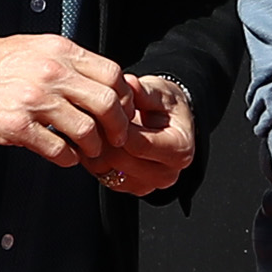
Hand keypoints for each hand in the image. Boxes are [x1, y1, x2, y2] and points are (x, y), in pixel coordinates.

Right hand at [0, 36, 131, 165]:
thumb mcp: (37, 47)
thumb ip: (69, 62)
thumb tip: (103, 80)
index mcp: (60, 52)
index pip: (111, 75)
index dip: (125, 97)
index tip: (124, 111)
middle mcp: (51, 73)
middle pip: (106, 103)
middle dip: (117, 126)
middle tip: (116, 137)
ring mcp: (34, 100)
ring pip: (86, 130)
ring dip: (93, 146)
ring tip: (89, 149)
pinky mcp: (17, 125)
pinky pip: (57, 148)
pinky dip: (68, 158)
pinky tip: (65, 156)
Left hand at [93, 75, 195, 196]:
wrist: (170, 125)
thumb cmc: (167, 108)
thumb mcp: (160, 92)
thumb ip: (144, 91)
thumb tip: (129, 83)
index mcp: (179, 150)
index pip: (139, 144)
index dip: (116, 126)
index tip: (104, 108)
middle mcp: (166, 174)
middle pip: (120, 160)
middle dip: (102, 136)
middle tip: (91, 115)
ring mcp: (148, 185)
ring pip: (106, 170)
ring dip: (94, 147)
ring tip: (92, 126)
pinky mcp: (130, 188)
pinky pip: (101, 175)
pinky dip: (92, 158)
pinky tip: (95, 139)